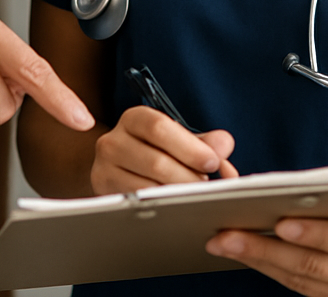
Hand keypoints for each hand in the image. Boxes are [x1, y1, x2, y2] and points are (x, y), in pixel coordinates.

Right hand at [90, 105, 237, 193]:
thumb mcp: (177, 141)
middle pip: (156, 162)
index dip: (189, 146)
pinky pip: (137, 204)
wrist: (117, 169)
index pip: (159, 127)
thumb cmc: (154, 152)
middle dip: (188, 178)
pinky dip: (161, 208)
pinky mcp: (103, 192)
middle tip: (205, 187)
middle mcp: (113, 140)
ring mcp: (104, 167)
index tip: (212, 162)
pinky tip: (175, 207)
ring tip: (191, 196)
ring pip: (148, 188)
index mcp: (134, 119)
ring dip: (176, 195)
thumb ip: (204, 142)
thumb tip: (224, 144)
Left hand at [206, 205, 327, 295]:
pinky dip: (269, 268)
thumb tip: (287, 193)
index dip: (313, 233)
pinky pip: (299, 286)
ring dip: (257, 260)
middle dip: (264, 249)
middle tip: (226, 234)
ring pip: (299, 280)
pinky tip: (243, 252)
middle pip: (313, 265)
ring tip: (222, 242)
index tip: (278, 222)